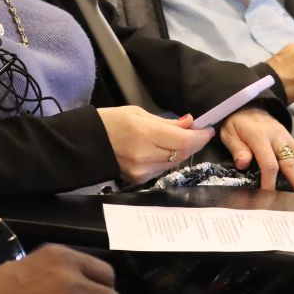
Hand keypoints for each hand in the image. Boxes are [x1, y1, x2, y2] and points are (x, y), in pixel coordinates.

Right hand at [98, 106, 214, 182]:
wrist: (87, 142)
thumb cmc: (111, 122)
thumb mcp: (139, 113)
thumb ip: (167, 122)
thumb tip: (189, 123)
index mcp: (144, 133)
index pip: (184, 141)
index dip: (200, 136)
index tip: (207, 130)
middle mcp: (144, 155)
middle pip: (182, 153)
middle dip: (194, 143)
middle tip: (198, 133)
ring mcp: (141, 170)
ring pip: (174, 163)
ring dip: (183, 152)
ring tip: (181, 140)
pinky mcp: (138, 179)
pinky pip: (162, 169)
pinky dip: (169, 160)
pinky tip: (165, 151)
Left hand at [218, 108, 293, 193]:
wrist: (246, 105)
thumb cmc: (237, 123)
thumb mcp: (229, 133)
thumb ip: (237, 149)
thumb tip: (243, 162)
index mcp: (260, 138)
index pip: (269, 163)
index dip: (269, 181)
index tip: (269, 197)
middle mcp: (278, 139)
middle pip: (293, 163)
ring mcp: (288, 140)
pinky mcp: (293, 142)